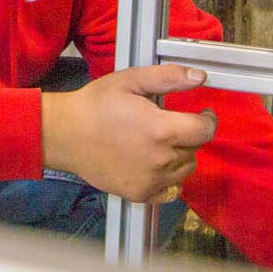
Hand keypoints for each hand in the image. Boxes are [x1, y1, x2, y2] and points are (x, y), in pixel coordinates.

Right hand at [41, 64, 216, 203]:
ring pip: (185, 170)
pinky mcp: (140, 194)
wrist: (65, 135)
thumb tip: (201, 76)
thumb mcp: (131, 81)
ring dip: (179, 156)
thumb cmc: (96, 105)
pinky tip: (153, 164)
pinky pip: (170, 191)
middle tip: (167, 124)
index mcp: (162, 130)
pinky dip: (168, 179)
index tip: (202, 114)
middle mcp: (161, 160)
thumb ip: (169, 78)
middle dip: (188, 135)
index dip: (207, 119)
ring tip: (157, 143)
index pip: (205, 131)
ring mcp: (151, 181)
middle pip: (194, 149)